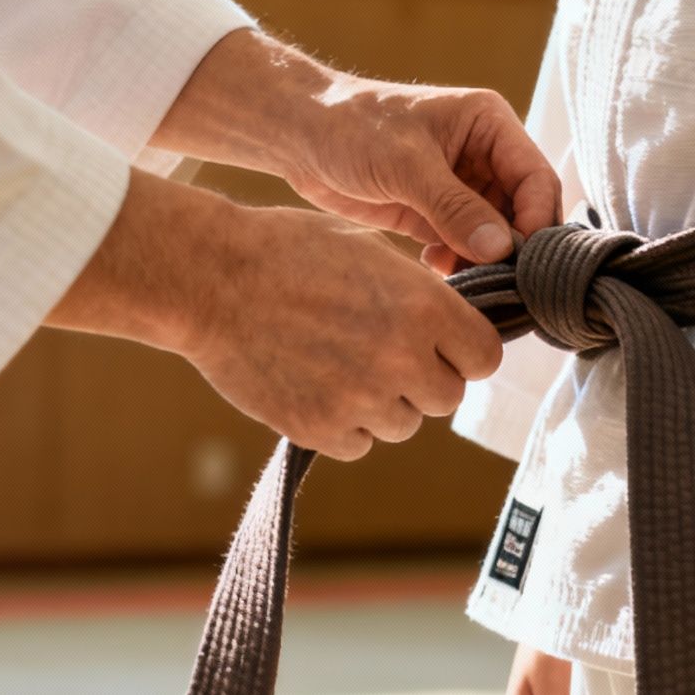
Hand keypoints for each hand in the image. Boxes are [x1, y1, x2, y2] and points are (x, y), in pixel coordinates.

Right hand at [48, 172, 502, 459]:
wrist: (210, 278)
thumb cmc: (287, 250)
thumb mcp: (370, 249)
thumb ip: (421, 292)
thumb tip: (456, 323)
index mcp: (424, 307)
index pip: (485, 358)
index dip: (464, 351)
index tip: (442, 345)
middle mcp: (402, 358)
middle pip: (448, 397)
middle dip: (425, 379)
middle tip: (385, 354)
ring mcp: (361, 399)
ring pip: (404, 425)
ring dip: (385, 404)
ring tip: (341, 364)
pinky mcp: (319, 429)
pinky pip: (359, 445)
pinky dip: (344, 425)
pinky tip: (317, 386)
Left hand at [155, 30, 560, 271]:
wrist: (296, 136)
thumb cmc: (351, 128)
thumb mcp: (406, 164)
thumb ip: (455, 207)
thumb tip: (502, 249)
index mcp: (490, 126)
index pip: (537, 178)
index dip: (536, 220)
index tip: (520, 260)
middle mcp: (483, 156)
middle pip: (522, 212)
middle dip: (512, 248)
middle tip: (500, 284)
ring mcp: (460, 188)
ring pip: (495, 236)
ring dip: (485, 262)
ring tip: (464, 280)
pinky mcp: (434, 214)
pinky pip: (463, 247)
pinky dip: (459, 265)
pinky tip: (437, 271)